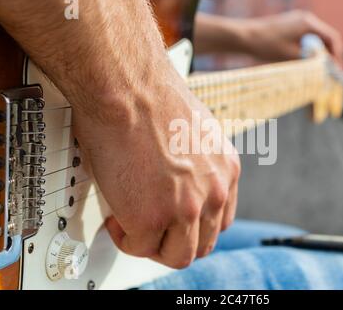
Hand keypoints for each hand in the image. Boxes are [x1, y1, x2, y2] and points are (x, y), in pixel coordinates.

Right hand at [75, 69, 240, 268]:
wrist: (128, 86)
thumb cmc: (150, 97)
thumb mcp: (194, 132)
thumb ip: (196, 164)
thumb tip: (178, 178)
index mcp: (225, 169)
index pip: (221, 219)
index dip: (195, 227)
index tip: (175, 223)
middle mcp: (214, 191)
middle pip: (204, 243)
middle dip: (175, 241)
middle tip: (153, 231)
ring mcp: (187, 207)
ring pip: (178, 255)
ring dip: (153, 246)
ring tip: (133, 227)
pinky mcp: (152, 217)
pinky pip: (139, 246)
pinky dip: (125, 238)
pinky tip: (117, 217)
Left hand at [245, 10, 342, 64]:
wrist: (245, 37)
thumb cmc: (267, 46)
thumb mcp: (292, 56)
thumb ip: (312, 61)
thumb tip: (327, 68)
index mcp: (308, 23)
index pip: (332, 38)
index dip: (337, 55)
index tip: (337, 70)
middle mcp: (305, 19)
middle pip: (325, 37)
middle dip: (328, 55)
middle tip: (329, 72)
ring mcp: (297, 21)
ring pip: (315, 38)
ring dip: (318, 53)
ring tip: (317, 70)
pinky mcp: (290, 26)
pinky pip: (305, 38)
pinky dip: (308, 49)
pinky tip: (305, 62)